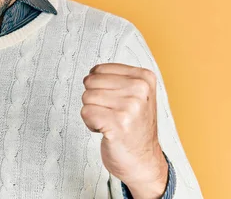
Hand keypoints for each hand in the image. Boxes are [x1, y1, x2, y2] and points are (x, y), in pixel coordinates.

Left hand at [81, 63, 167, 198]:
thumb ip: (117, 78)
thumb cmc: (134, 127)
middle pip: (90, 82)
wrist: (143, 161)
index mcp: (144, 78)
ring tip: (110, 122)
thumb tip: (91, 71)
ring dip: (93, 113)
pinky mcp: (118, 123)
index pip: (99, 69)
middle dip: (94, 100)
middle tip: (112, 114)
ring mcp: (130, 106)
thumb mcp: (135, 95)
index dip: (99, 87)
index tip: (115, 101)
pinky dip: (90, 124)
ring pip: (86, 97)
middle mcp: (140, 89)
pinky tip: (106, 131)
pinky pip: (86, 113)